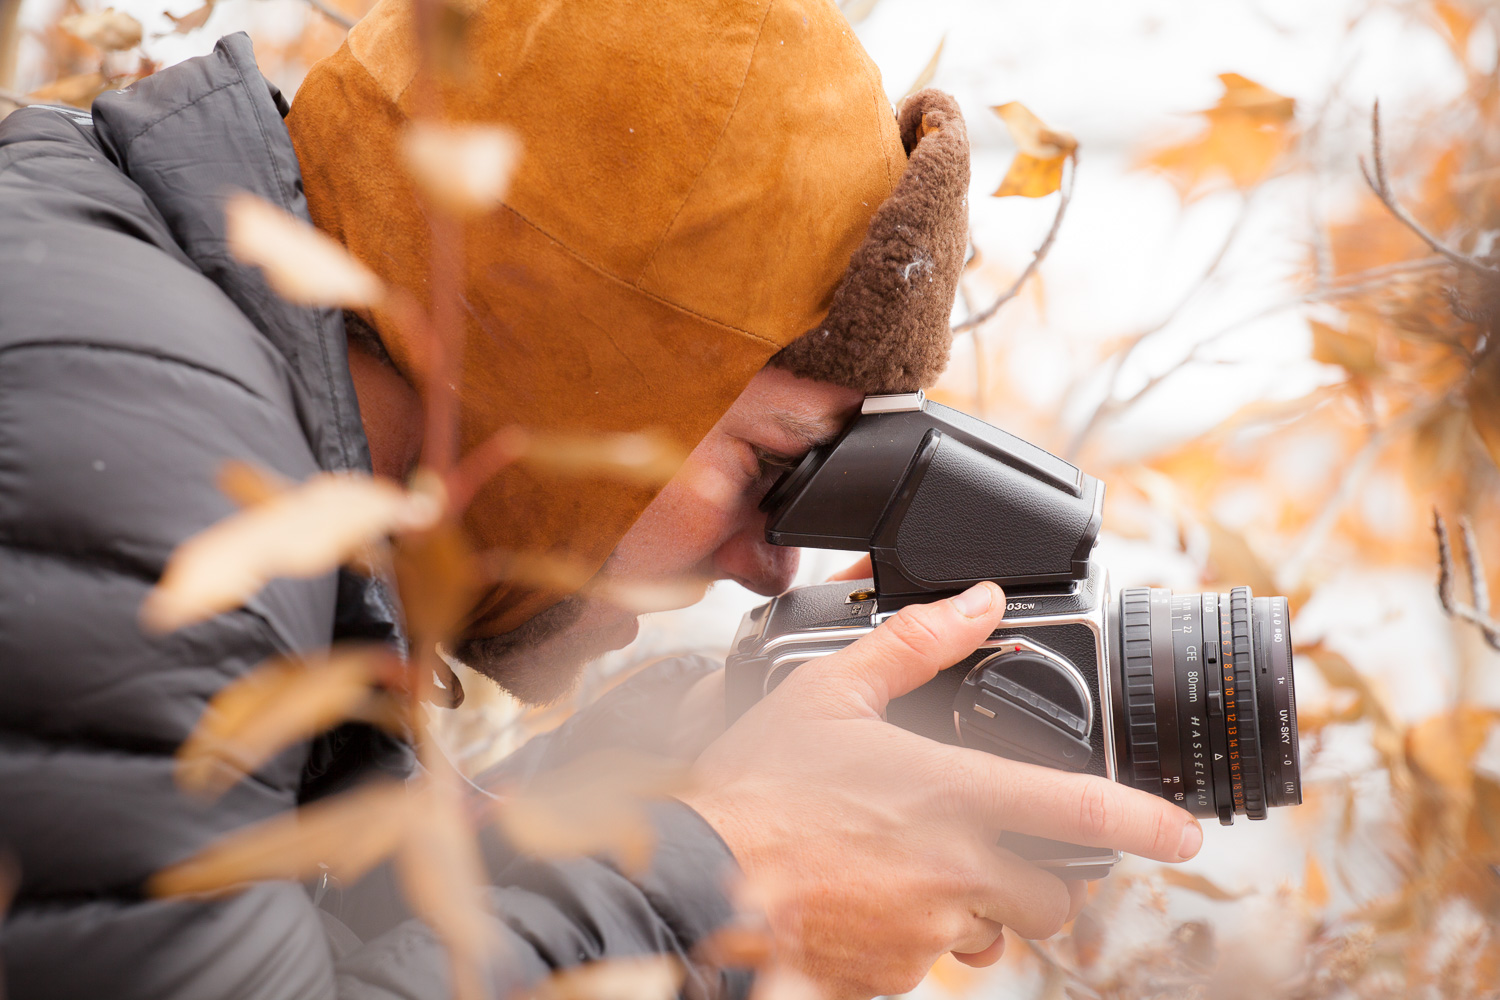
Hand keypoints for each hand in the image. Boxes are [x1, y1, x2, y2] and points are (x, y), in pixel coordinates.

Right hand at [681, 582, 1202, 999]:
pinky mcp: (892, 975)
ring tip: (915, 870)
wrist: (695, 883)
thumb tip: (978, 601)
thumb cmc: (755, 787)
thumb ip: (914, 644)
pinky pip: (930, 962)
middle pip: (1053, 898)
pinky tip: (867, 897)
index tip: (1186, 833)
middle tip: (996, 849)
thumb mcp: (828, 693)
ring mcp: (926, 932)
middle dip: (1043, 880)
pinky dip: (917, 935)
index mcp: (952, 796)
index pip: (1083, 814)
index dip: (1150, 824)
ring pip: (992, 934)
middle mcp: (954, 871)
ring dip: (976, 909)